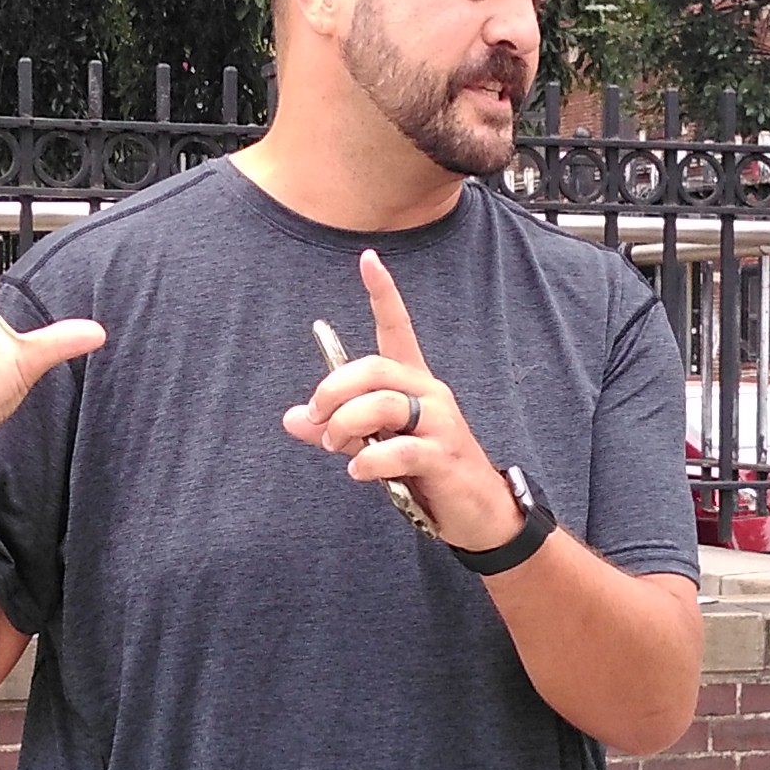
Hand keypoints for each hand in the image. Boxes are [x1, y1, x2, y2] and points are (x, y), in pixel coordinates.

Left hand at [281, 251, 524, 551]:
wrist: (478, 510)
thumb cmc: (427, 471)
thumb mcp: (376, 446)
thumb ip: (337, 430)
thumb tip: (291, 419)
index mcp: (413, 383)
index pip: (398, 326)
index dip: (383, 293)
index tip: (368, 259)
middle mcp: (429, 393)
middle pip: (374, 367)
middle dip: (333, 391)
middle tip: (317, 419)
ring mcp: (439, 423)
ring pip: (381, 404)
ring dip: (345, 426)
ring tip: (336, 447)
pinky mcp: (442, 456)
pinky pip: (397, 449)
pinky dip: (369, 461)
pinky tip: (360, 472)